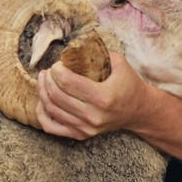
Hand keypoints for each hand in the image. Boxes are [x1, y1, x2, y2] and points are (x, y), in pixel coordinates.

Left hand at [36, 52, 151, 138]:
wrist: (138, 111)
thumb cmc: (128, 84)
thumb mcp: (118, 63)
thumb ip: (98, 52)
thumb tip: (74, 46)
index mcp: (103, 97)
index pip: (68, 82)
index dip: (56, 71)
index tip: (57, 64)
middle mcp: (93, 115)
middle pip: (56, 96)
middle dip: (47, 79)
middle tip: (48, 70)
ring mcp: (86, 128)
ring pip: (51, 109)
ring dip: (42, 92)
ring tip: (44, 80)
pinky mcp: (81, 135)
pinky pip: (51, 127)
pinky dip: (42, 113)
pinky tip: (43, 100)